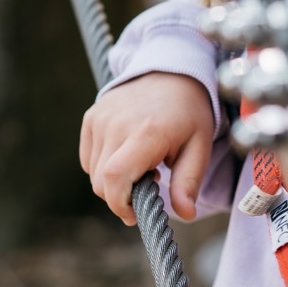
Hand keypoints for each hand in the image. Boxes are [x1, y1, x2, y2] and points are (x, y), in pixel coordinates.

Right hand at [80, 73, 214, 224]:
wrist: (171, 71)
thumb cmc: (188, 112)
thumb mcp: (199, 147)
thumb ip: (188, 182)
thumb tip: (186, 214)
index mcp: (146, 132)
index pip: (115, 178)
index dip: (120, 204)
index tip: (136, 214)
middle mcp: (117, 124)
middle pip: (101, 182)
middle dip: (120, 197)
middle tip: (147, 186)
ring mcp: (100, 118)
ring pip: (93, 172)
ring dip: (113, 181)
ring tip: (140, 166)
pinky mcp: (91, 116)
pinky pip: (88, 157)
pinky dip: (102, 166)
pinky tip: (126, 155)